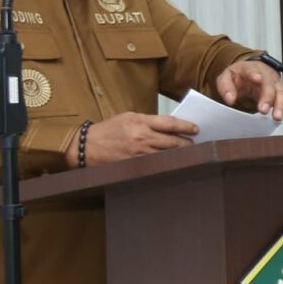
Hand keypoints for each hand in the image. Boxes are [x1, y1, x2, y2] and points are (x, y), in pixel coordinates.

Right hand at [67, 113, 197, 165]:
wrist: (86, 147)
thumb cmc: (108, 130)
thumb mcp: (127, 117)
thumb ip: (148, 121)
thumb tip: (168, 126)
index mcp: (140, 121)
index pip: (170, 123)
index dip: (186, 126)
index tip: (196, 129)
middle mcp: (142, 137)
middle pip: (173, 141)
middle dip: (187, 143)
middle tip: (196, 143)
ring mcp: (139, 153)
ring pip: (167, 154)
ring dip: (180, 154)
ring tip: (189, 153)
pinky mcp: (136, 166)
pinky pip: (157, 164)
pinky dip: (167, 163)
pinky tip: (174, 163)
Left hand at [217, 59, 282, 122]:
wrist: (252, 73)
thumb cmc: (239, 76)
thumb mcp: (226, 77)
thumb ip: (225, 87)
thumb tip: (230, 99)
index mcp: (250, 68)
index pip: (251, 70)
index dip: (254, 74)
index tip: (257, 79)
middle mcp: (266, 74)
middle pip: (269, 84)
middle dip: (268, 97)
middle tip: (263, 110)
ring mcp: (276, 83)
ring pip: (282, 92)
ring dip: (281, 105)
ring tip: (277, 117)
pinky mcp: (281, 92)